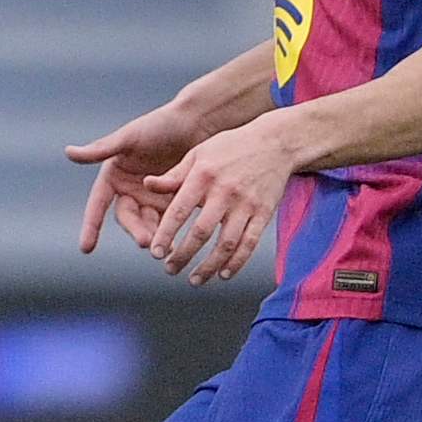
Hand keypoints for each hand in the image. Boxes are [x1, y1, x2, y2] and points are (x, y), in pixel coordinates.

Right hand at [67, 100, 207, 256]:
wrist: (196, 123)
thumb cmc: (159, 125)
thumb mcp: (129, 137)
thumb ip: (101, 149)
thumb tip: (68, 152)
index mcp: (113, 176)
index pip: (97, 204)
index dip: (91, 225)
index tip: (86, 248)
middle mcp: (129, 190)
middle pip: (126, 217)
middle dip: (135, 230)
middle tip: (146, 241)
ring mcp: (151, 198)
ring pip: (147, 224)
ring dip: (153, 236)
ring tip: (162, 246)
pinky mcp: (172, 202)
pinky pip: (168, 222)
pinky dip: (170, 233)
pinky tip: (176, 244)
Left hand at [141, 114, 297, 287]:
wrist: (275, 142)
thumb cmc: (230, 147)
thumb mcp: (199, 153)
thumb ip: (174, 175)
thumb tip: (146, 185)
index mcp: (203, 176)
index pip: (179, 211)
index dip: (166, 234)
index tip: (155, 253)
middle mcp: (224, 192)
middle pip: (201, 232)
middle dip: (183, 255)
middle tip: (170, 269)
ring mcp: (246, 204)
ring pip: (227, 243)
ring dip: (209, 266)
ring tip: (194, 280)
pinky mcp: (264, 213)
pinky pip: (250, 243)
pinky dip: (238, 262)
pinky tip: (224, 274)